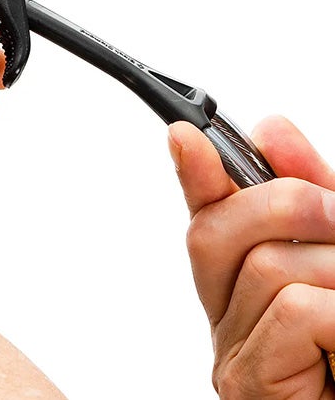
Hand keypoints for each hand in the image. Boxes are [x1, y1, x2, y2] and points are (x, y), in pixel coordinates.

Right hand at [169, 116, 334, 398]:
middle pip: (213, 230)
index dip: (194, 171)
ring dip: (333, 271)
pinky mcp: (248, 382)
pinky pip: (291, 309)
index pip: (206, 215)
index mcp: (243, 279)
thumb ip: (311, 193)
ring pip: (265, 265)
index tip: (184, 135)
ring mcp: (233, 350)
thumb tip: (269, 129)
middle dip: (283, 203)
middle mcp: (226, 312)